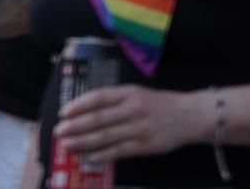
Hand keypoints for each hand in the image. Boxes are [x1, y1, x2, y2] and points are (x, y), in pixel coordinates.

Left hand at [55, 84, 207, 165]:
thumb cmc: (160, 104)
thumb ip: (116, 102)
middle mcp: (134, 109)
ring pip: (105, 136)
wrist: (190, 116)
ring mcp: (140, 128)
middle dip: (75, 126)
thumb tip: (85, 113)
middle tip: (59, 131)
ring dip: (83, 142)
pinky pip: (118, 151)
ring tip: (67, 145)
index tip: (63, 112)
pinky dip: (101, 155)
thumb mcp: (139, 94)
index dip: (79, 105)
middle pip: (99, 118)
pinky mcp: (145, 145)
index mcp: (131, 93)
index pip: (100, 97)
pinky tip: (88, 158)